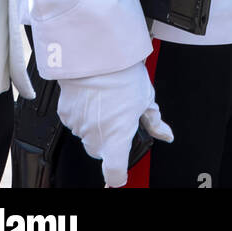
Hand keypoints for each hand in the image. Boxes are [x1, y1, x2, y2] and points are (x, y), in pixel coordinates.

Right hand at [56, 62, 172, 186]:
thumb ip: (155, 122)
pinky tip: (92, 96)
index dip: (118, 174)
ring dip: (95, 124)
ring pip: (88, 134)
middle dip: (109, 138)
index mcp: (116, 139)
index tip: (120, 172)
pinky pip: (75, 121)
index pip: (114, 173)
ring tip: (106, 100)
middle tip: (119, 114)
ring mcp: (78, 127)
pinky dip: (82, 113)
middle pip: (101, 150)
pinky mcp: (65, 114)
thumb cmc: (123, 76)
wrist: (96, 55)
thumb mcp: (146, 98)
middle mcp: (95, 138)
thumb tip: (166, 134)